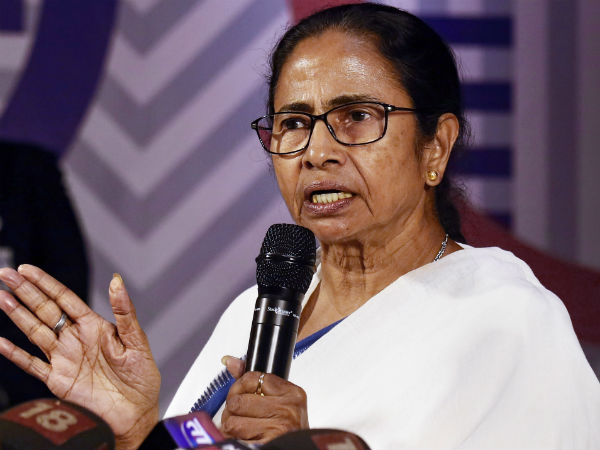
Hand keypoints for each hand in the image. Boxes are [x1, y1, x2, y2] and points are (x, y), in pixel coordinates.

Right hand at [0, 265, 159, 448]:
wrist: (136, 411)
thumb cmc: (141, 376)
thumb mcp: (136, 340)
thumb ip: (124, 311)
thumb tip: (117, 280)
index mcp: (94, 326)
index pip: (65, 299)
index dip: (46, 283)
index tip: (27, 270)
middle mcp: (75, 338)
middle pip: (45, 310)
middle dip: (25, 292)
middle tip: (6, 274)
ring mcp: (64, 358)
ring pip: (35, 332)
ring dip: (17, 315)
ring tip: (1, 298)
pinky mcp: (58, 380)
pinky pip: (32, 364)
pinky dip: (16, 354)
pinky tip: (1, 342)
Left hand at [220, 357, 308, 443]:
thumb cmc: (288, 427)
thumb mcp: (279, 399)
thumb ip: (254, 379)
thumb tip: (229, 361)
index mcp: (291, 393)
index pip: (252, 378)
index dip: (238, 386)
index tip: (239, 393)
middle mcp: (286, 410)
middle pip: (238, 401)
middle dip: (232, 410)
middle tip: (238, 415)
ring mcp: (277, 429)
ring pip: (232, 423)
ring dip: (231, 428)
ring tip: (241, 429)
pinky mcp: (266, 445)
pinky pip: (235, 440)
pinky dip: (234, 440)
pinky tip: (244, 439)